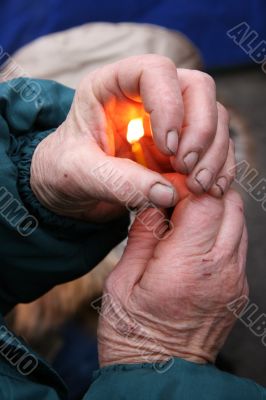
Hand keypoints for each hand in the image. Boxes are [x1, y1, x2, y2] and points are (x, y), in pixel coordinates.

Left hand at [31, 55, 234, 220]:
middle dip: (201, 129)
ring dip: (213, 152)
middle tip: (186, 168)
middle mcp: (146, 97)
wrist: (69, 191)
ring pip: (214, 116)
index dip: (169, 104)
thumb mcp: (79, 175)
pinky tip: (211, 190)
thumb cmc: (64, 172)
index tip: (167, 147)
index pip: (155, 70)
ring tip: (197, 186)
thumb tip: (169, 192)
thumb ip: (118, 181)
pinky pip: (215, 147)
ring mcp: (169, 120)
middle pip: (197, 88)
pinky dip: (219, 167)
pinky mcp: (181, 147)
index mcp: (112, 87)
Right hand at [97, 176, 247, 365]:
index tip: (165, 189)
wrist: (159, 376)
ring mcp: (235, 280)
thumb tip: (154, 202)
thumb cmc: (132, 333)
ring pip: (239, 221)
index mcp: (188, 266)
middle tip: (176, 198)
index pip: (205, 202)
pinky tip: (195, 239)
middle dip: (204, 192)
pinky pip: (238, 243)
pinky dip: (221, 230)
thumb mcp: (122, 281)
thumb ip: (142, 235)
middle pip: (230, 205)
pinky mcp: (238, 288)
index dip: (186, 186)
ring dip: (215, 209)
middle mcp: (221, 270)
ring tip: (184, 217)